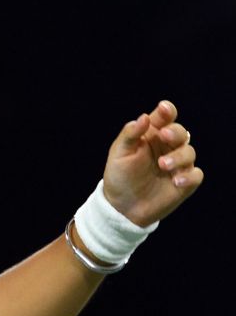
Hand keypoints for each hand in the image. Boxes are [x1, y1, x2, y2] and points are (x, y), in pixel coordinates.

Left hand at [102, 100, 202, 226]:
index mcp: (151, 135)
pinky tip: (176, 181)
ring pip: (189, 152)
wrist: (122, 206)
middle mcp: (167, 147)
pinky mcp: (185, 182)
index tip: (164, 109)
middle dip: (175, 132)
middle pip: (180, 132)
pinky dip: (189, 176)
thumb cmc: (119, 176)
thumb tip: (144, 117)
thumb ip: (130, 135)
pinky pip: (196, 175)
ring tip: (162, 165)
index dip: (167, 111)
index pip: (163, 118)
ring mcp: (178, 164)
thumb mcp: (119, 154)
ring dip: (179, 156)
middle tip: (164, 136)